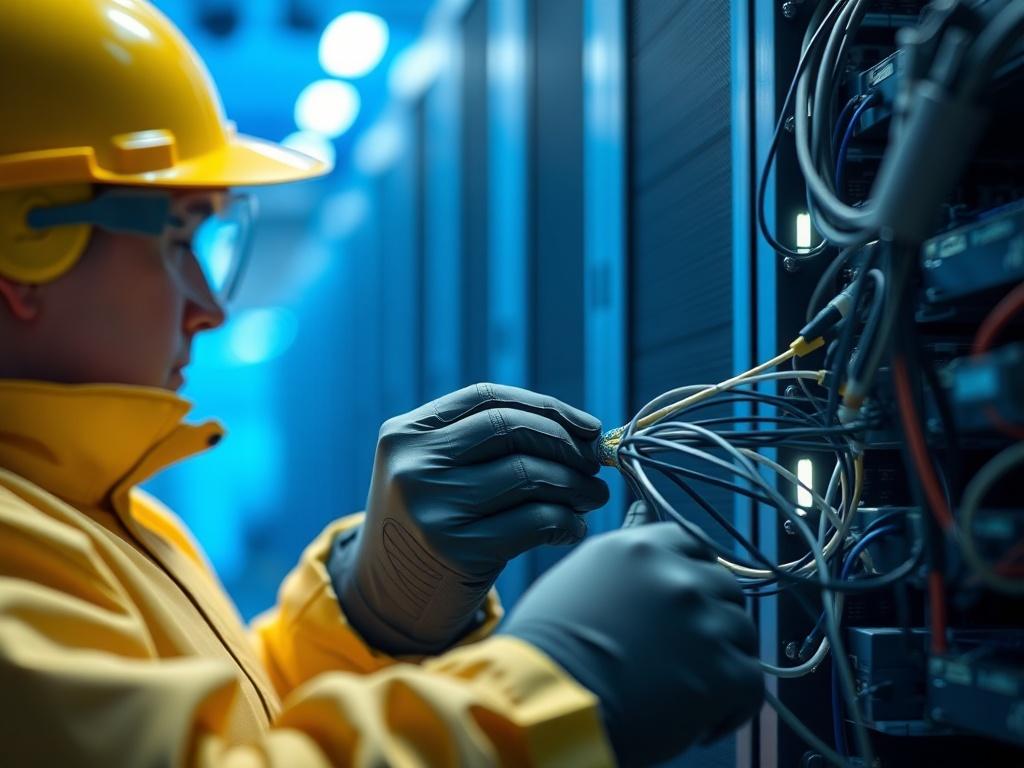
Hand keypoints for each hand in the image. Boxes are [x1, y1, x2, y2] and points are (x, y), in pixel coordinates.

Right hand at [329, 383, 608, 654]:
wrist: (387, 601)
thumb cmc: (430, 526)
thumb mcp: (435, 473)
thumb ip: (487, 445)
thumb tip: (584, 434)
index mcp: (405, 434)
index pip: (488, 399)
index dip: (547, 407)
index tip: (588, 426)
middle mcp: (413, 465)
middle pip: (510, 428)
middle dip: (565, 443)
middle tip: (596, 463)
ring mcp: (433, 507)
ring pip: (528, 474)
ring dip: (575, 484)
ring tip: (593, 497)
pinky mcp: (458, 550)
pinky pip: (534, 521)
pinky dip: (566, 521)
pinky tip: (573, 529)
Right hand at [501, 502, 763, 766]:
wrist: (545, 707)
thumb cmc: (547, 650)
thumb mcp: (577, 578)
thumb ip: (621, 552)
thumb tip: (643, 514)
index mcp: (640, 548)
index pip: (693, 543)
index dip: (692, 572)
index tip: (683, 600)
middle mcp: (676, 576)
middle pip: (724, 586)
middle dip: (710, 616)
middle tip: (684, 649)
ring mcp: (703, 622)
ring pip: (741, 632)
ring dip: (722, 659)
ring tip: (688, 687)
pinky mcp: (722, 672)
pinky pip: (753, 682)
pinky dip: (734, 704)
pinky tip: (703, 718)